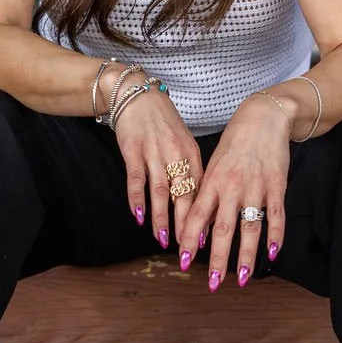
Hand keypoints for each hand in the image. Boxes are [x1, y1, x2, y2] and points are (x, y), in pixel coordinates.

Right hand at [107, 75, 204, 256]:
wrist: (138, 94)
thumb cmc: (163, 122)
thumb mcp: (184, 143)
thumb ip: (190, 171)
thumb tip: (199, 203)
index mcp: (192, 154)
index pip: (201, 190)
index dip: (204, 216)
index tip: (207, 239)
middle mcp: (176, 155)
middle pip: (184, 195)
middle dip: (186, 224)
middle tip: (188, 249)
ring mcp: (154, 153)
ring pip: (161, 191)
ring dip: (162, 218)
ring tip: (163, 240)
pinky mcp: (133, 151)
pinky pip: (136, 179)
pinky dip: (137, 199)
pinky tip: (138, 216)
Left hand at [177, 93, 289, 290]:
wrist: (263, 119)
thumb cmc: (234, 144)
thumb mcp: (213, 167)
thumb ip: (207, 197)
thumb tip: (200, 230)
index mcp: (212, 182)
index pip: (197, 217)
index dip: (190, 241)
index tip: (185, 263)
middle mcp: (232, 187)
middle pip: (223, 229)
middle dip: (218, 259)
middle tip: (213, 283)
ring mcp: (256, 187)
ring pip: (250, 227)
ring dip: (246, 256)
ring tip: (242, 279)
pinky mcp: (277, 186)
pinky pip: (276, 216)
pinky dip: (275, 236)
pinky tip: (272, 254)